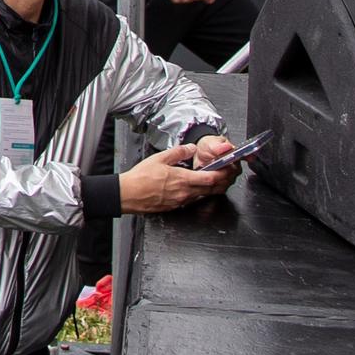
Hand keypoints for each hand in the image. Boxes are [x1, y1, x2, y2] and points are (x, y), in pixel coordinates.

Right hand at [117, 137, 234, 214]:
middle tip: (226, 175)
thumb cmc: (140, 178)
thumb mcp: (159, 158)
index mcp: (182, 179)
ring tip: (214, 180)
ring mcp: (180, 201)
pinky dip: (198, 194)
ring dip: (211, 189)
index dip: (221, 174)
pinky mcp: (175, 207)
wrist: (128, 194)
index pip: (210, 178)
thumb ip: (178, 152)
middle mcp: (184, 193)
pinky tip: (195, 188)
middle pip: (210, 189)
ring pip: (202, 196)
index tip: (226, 169)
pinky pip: (192, 200)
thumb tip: (191, 148)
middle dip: (221, 182)